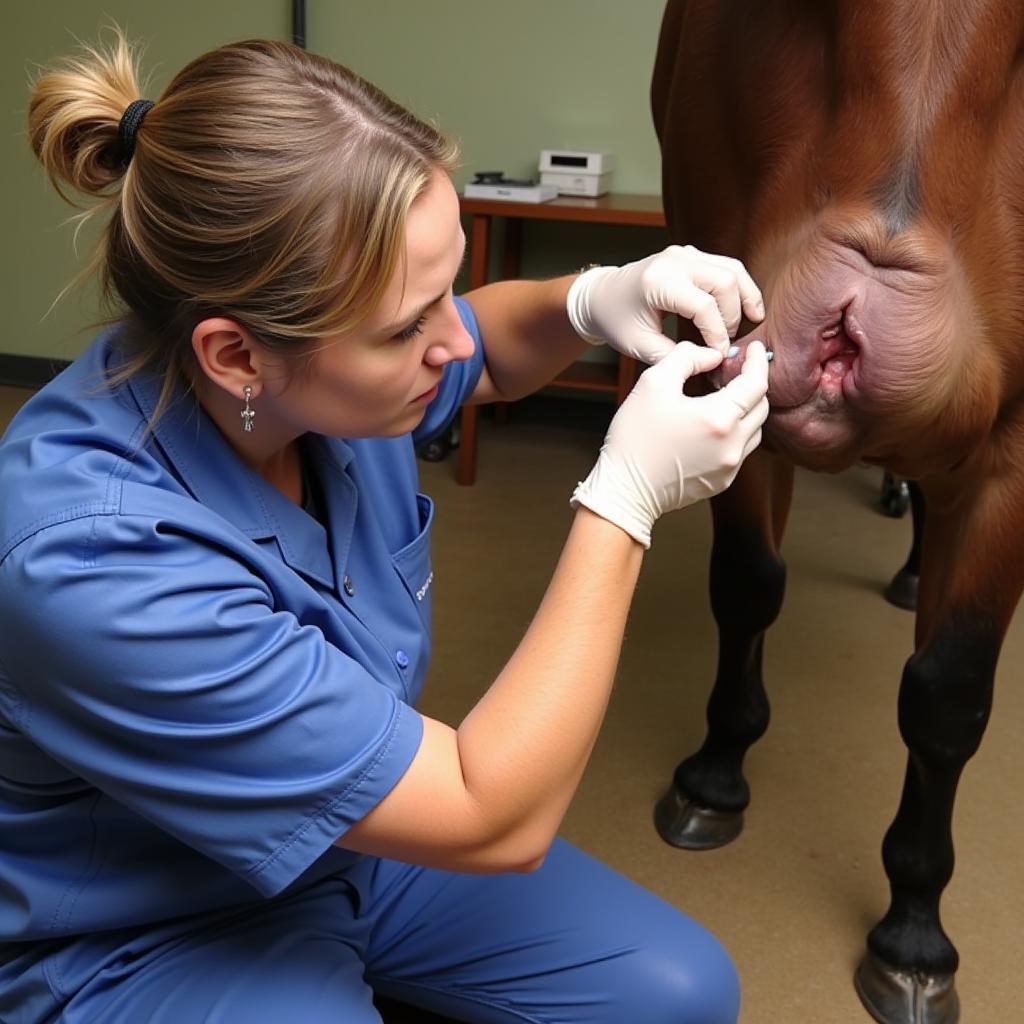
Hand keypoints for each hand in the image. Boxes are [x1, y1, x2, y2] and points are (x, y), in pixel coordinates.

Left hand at [565, 244, 764, 361]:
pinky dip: (737, 286)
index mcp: (658, 282)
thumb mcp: (640, 346)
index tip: (719, 355)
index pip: (703, 306)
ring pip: (731, 268)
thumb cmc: (616, 321)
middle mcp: (674, 261)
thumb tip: (713, 360)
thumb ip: (677, 355)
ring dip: (745, 296)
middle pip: (725, 282)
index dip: (717, 334)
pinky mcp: (690, 255)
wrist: (600, 297)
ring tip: (753, 320)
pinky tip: (743, 307)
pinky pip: (724, 265)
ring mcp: (684, 254)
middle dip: (733, 315)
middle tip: (729, 341)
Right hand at [570, 340, 770, 547]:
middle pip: (761, 406)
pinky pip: (741, 450)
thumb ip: (687, 358)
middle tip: (736, 371)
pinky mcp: (722, 481)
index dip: (758, 362)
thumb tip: (712, 355)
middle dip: (753, 384)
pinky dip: (735, 432)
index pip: (757, 384)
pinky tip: (713, 426)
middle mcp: (733, 445)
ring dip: (746, 410)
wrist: (626, 490)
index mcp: (719, 419)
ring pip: (755, 429)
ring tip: (725, 398)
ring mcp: (730, 466)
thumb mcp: (653, 383)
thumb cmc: (635, 437)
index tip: (754, 348)